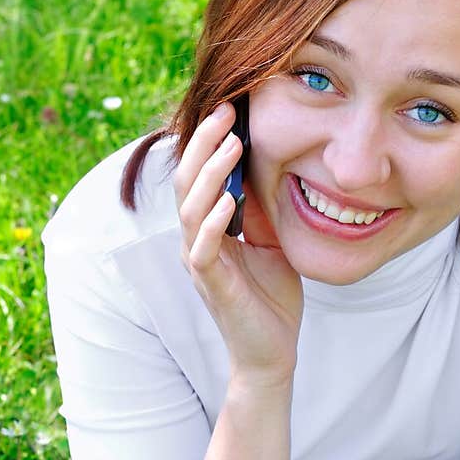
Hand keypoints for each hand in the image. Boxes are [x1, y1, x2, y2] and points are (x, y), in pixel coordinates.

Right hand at [175, 100, 303, 385]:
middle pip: (187, 183)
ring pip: (190, 210)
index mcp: (208, 228)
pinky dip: (214, 223)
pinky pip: (203, 250)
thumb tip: (269, 164)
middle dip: (204, 144)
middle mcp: (196, 241)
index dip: (209, 142)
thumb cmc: (271, 296)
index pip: (200, 175)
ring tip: (232, 144)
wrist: (272, 351)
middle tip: (226, 111)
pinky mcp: (213, 286)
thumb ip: (262, 208)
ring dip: (210, 174)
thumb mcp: (272, 240)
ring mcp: (200, 264)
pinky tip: (229, 202)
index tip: (230, 108)